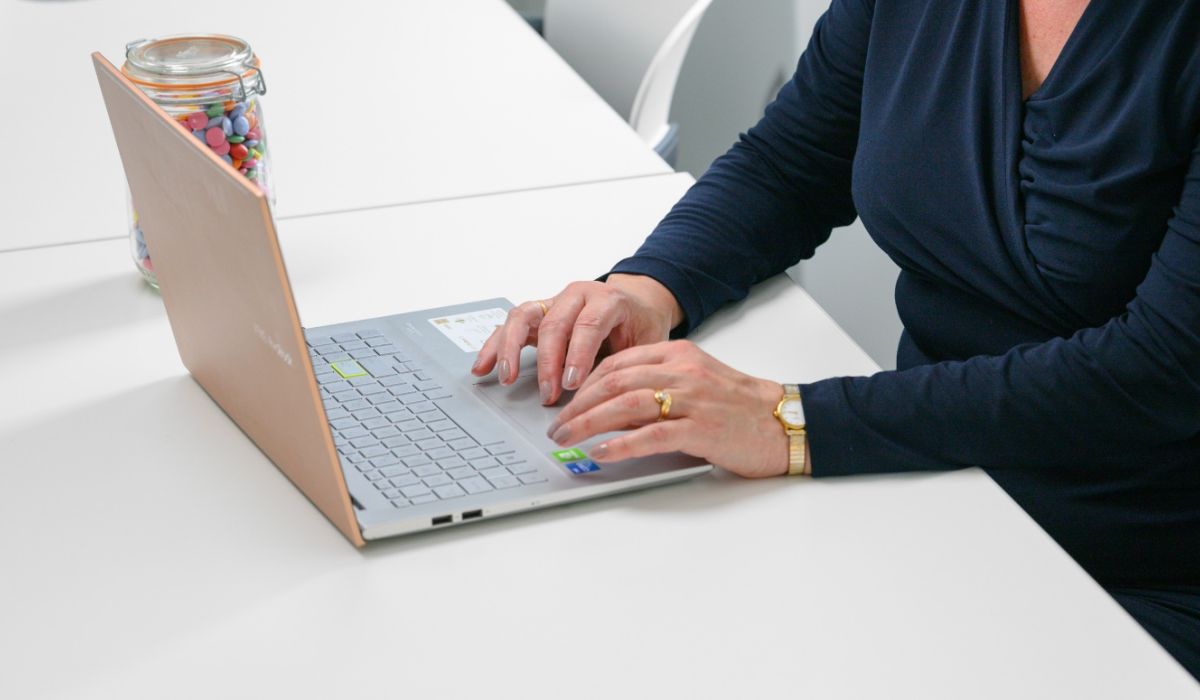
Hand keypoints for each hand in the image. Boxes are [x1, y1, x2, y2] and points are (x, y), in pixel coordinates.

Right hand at [471, 274, 684, 404]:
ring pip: (522, 316)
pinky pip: (510, 326)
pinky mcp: (537, 313)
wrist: (637, 302)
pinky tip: (482, 366)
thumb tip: (614, 401)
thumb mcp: (647, 344)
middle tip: (548, 394)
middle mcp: (577, 295)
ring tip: (505, 377)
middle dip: (547, 363)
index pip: (587, 325)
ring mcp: (553, 301)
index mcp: (607, 300)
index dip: (577, 356)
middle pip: (553, 324)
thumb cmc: (642, 325)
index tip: (571, 385)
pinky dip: (495, 346)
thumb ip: (630, 366)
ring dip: (510, 349)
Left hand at [544, 340, 789, 477]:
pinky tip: (601, 452)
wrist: (785, 422)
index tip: (568, 400)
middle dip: (578, 404)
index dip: (586, 383)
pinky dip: (621, 444)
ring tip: (567, 438)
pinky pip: (652, 434)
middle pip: (615, 381)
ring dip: (588, 422)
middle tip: (557, 424)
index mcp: (679, 354)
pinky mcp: (702, 429)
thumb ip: (659, 385)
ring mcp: (693, 399)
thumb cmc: (741, 407)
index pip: (618, 362)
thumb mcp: (697, 382)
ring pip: (626, 403)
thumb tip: (613, 405)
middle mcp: (683, 371)